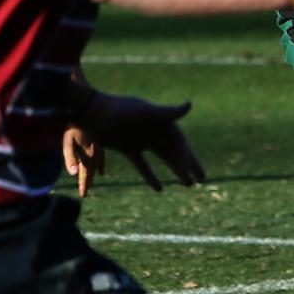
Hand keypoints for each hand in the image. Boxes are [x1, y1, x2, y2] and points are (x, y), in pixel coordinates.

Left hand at [63, 125, 104, 196]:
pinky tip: (102, 172)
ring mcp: (100, 148)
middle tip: (84, 193)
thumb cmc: (74, 126)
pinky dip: (101, 165)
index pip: (85, 174)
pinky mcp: (101, 142)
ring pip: (97, 166)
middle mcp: (96, 154)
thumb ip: (70, 158)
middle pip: (91, 171)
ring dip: (93, 174)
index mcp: (88, 155)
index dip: (83, 184)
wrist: (87, 109)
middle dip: (87, 181)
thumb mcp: (68, 142)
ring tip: (91, 182)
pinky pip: (102, 158)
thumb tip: (73, 174)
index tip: (83, 195)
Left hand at [75, 92, 203, 191]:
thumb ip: (168, 112)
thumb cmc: (120, 110)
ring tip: (188, 184)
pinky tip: (159, 189)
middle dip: (188, 164)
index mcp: (159, 120)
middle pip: (174, 150)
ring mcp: (140, 139)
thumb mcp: (145, 112)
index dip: (188, 157)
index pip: (179, 142)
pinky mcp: (128, 147)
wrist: (92, 113)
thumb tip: (190, 104)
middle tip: (202, 179)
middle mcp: (152, 130)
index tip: (195, 173)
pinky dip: (150, 176)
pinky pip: (143, 164)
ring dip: (175, 169)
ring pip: (162, 157)